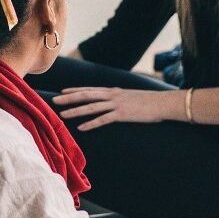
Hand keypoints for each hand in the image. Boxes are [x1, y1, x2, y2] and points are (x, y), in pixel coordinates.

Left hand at [53, 88, 180, 130]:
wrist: (163, 103)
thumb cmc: (150, 102)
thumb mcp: (132, 97)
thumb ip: (121, 99)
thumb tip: (115, 103)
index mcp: (114, 91)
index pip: (90, 89)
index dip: (75, 90)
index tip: (62, 92)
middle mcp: (112, 95)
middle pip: (86, 95)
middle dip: (69, 98)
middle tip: (54, 100)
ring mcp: (117, 104)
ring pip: (91, 107)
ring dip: (76, 111)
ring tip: (63, 114)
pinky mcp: (122, 114)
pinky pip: (103, 119)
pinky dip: (91, 123)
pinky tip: (81, 128)